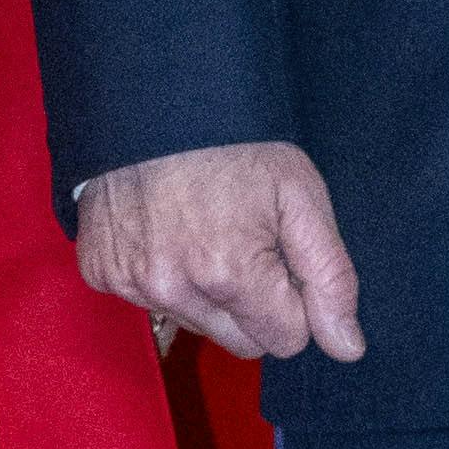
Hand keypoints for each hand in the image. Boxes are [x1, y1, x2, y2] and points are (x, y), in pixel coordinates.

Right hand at [74, 140, 365, 366]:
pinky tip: (167, 231)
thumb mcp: (301, 197)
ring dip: (207, 293)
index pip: (284, 340)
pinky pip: (147, 301)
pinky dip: (161, 276)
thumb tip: (347, 348)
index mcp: (230, 274)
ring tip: (205, 231)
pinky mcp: (101, 270)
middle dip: (254, 307)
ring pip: (196, 323)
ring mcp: (131, 282)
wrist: (154, 100)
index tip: (282, 258)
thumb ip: (329, 278)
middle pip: (239, 342)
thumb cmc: (236, 145)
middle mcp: (174, 289)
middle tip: (247, 245)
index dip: (293, 301)